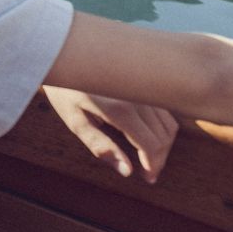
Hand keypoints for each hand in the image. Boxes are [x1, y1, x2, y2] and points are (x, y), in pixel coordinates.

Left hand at [43, 86, 178, 183]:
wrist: (64, 53)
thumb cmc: (65, 90)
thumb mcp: (75, 121)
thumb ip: (101, 146)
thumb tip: (127, 171)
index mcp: (119, 108)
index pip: (150, 144)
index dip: (153, 165)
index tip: (148, 178)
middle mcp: (137, 96)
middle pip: (163, 136)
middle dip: (159, 158)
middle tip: (148, 172)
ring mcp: (143, 86)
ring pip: (168, 123)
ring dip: (163, 143)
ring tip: (148, 156)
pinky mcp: (145, 80)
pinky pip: (164, 108)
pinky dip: (162, 126)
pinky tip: (148, 135)